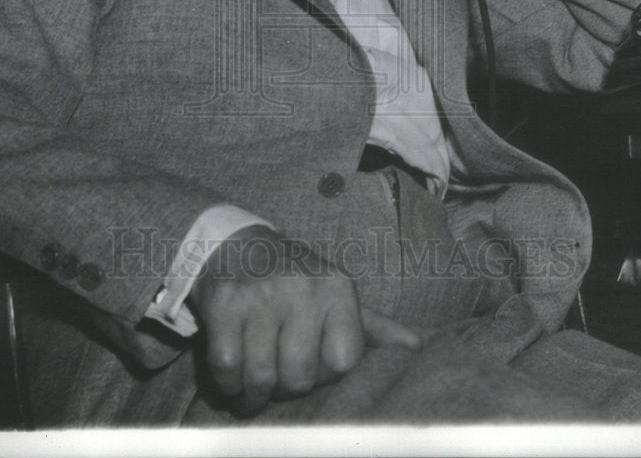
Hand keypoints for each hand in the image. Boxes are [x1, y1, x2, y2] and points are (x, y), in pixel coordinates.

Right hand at [188, 224, 420, 415]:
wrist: (235, 245)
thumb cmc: (293, 283)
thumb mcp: (333, 295)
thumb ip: (371, 326)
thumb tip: (416, 347)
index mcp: (337, 286)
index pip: (343, 363)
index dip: (324, 374)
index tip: (310, 362)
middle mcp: (302, 286)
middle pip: (299, 377)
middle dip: (285, 388)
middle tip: (276, 375)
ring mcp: (261, 293)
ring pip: (261, 378)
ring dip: (252, 394)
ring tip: (252, 385)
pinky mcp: (224, 302)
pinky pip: (227, 368)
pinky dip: (226, 384)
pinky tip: (231, 375)